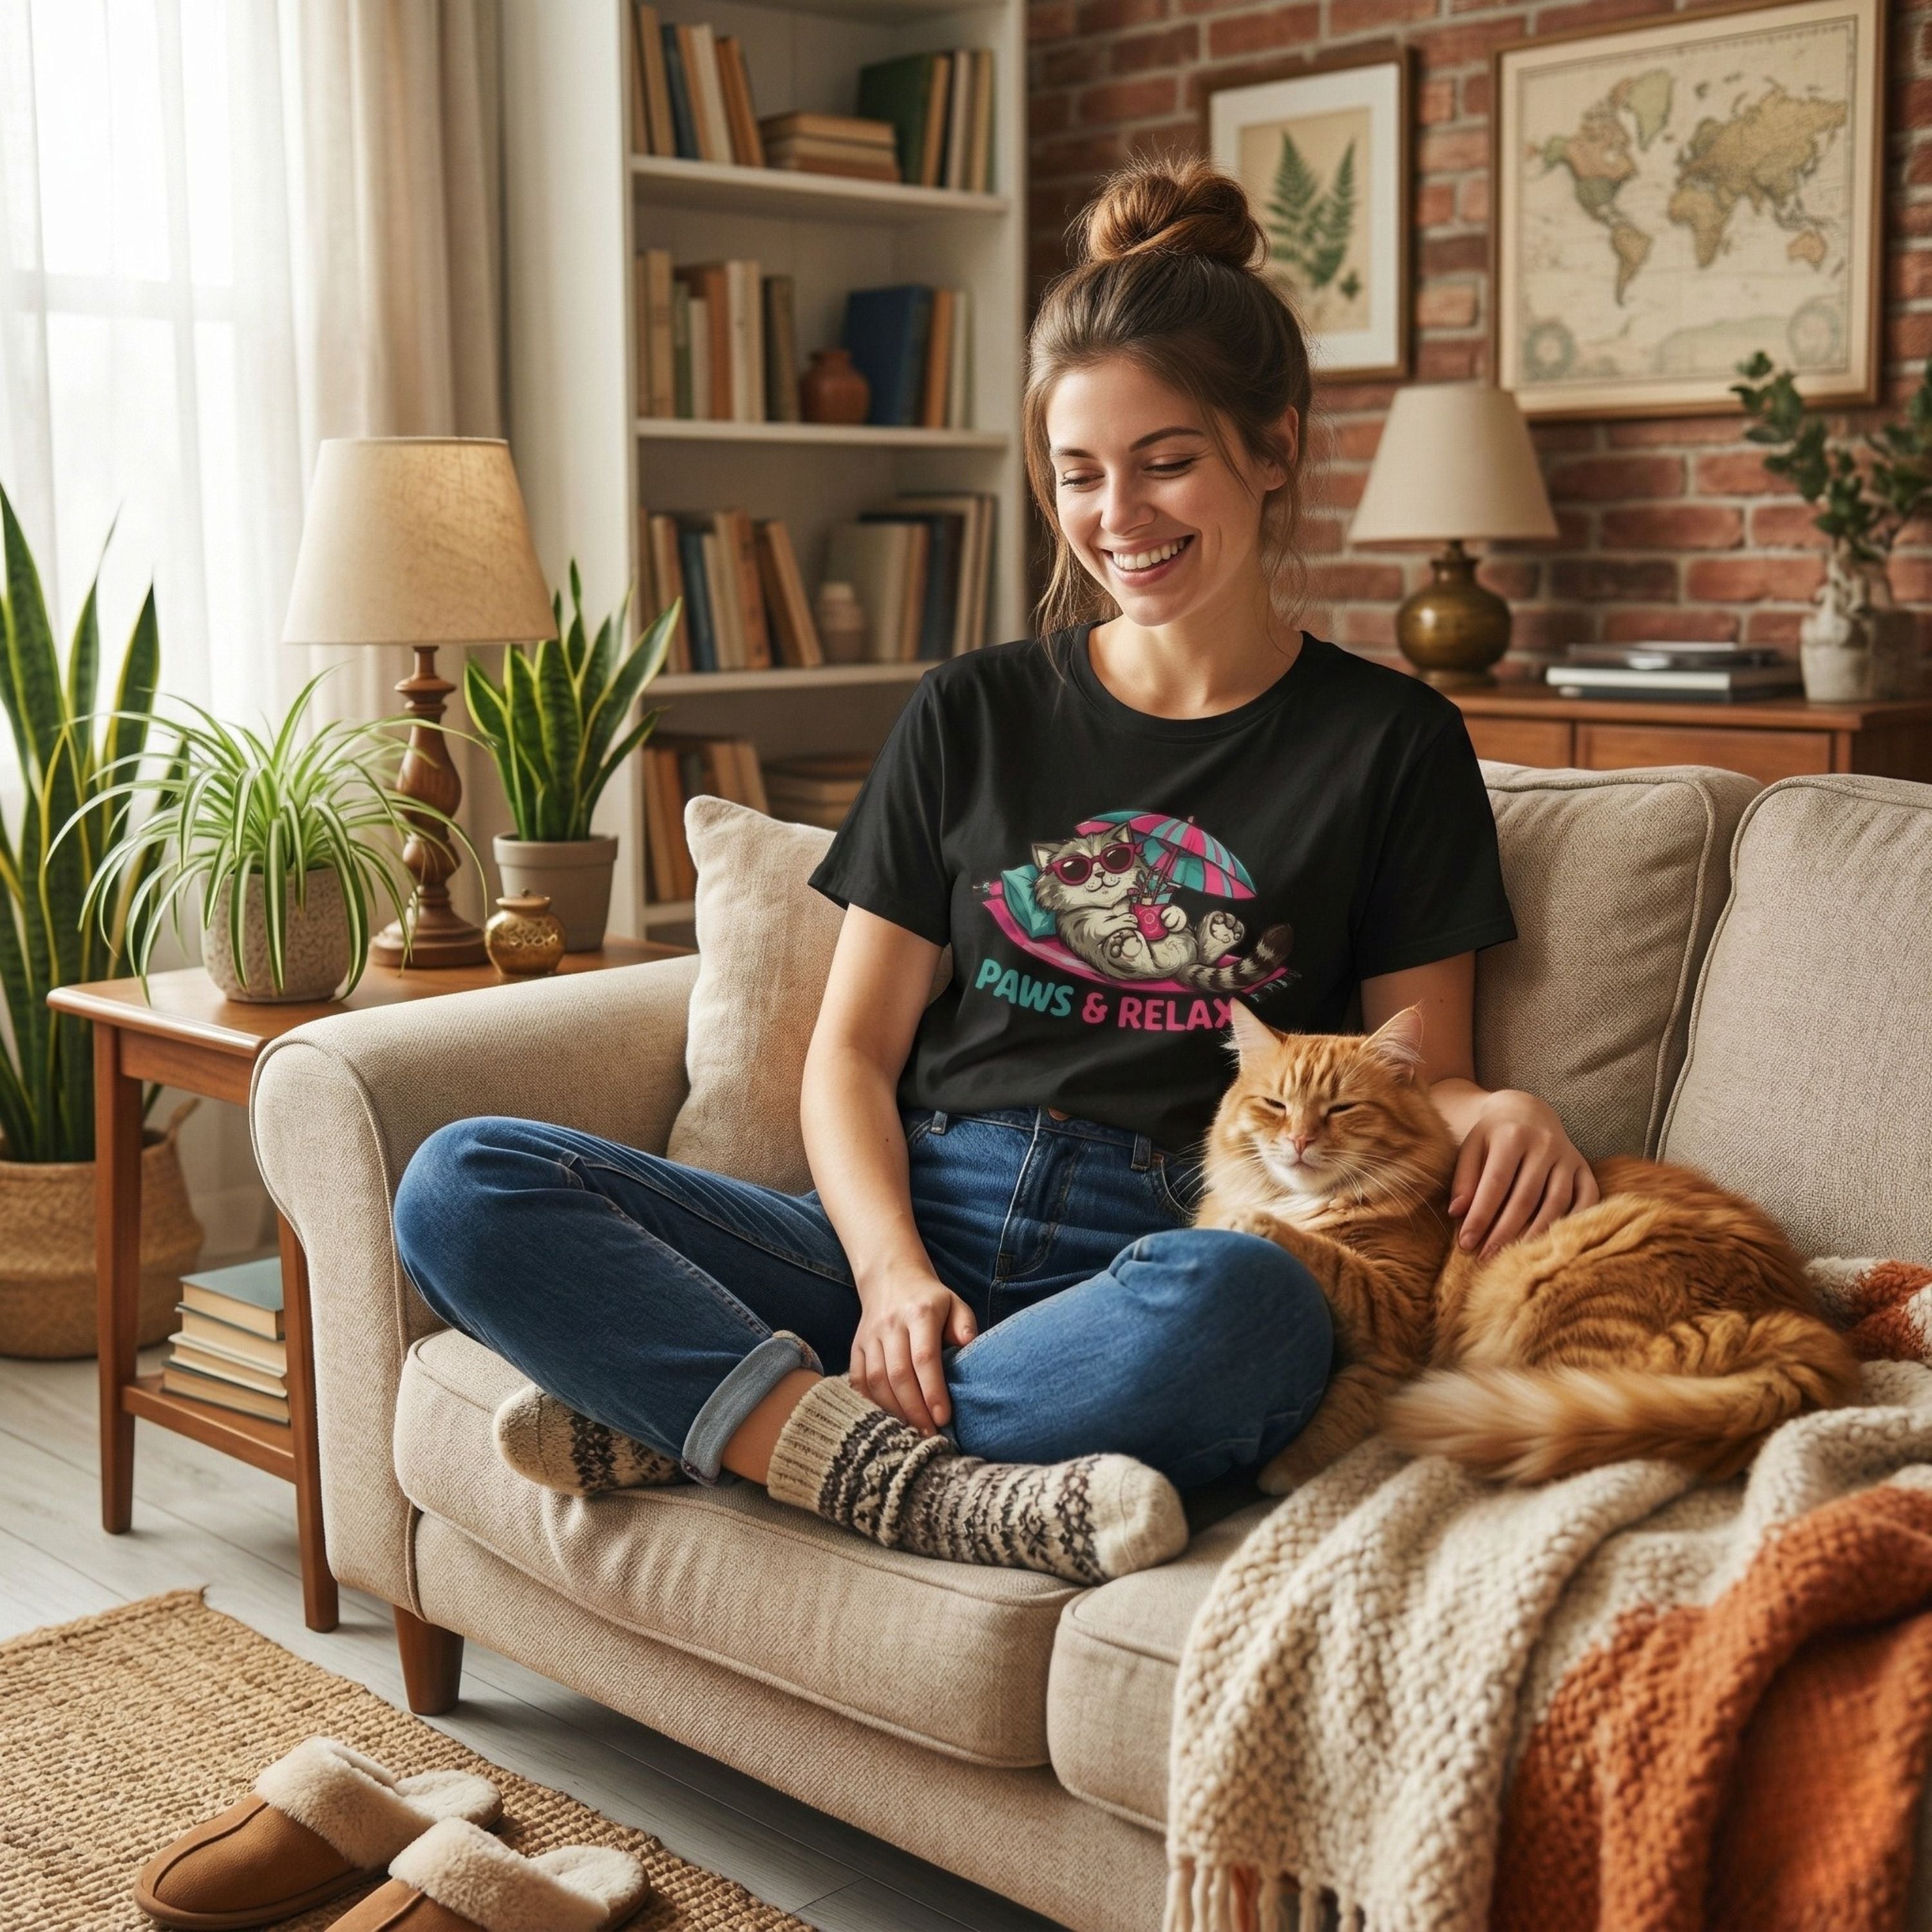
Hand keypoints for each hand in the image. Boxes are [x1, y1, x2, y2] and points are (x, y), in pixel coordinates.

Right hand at [850, 1265, 977, 1434]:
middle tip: (929, 1434)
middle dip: (914, 1410)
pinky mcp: (856, 1346)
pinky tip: (886, 1418)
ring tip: (911, 1431)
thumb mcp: (955, 1303)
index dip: (933, 1391)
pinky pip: (858, 1379)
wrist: (891, 1277)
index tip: (943, 1418)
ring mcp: (870, 1336)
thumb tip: (969, 1348)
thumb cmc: (930, 1299)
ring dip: (893, 1411)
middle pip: (898, 1374)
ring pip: (876, 1380)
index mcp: (920, 1313)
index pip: (924, 1358)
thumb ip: (965, 1325)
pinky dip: (870, 1402)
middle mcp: (891, 1325)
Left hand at [1448, 1089, 1598, 1260]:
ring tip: (1517, 1257)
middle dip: (1504, 1231)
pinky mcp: (1583, 1166)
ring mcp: (1567, 1156)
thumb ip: (1464, 1177)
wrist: (1528, 1111)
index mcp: (1512, 1136)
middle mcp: (1544, 1144)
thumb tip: (1457, 1213)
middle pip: (1525, 1198)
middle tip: (1487, 1257)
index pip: (1495, 1184)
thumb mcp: (1472, 1146)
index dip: (1480, 1216)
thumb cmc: (1493, 1135)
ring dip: (1536, 1234)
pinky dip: (1575, 1222)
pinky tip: (1557, 1243)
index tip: (1466, 1243)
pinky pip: (1587, 1198)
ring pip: (1556, 1202)